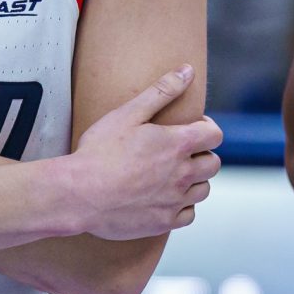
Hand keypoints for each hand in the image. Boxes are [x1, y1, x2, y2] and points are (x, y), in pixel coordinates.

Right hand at [64, 68, 221, 239]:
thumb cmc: (99, 152)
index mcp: (177, 144)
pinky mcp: (164, 222)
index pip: (215, 135)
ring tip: (170, 174)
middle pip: (213, 164)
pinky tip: (164, 197)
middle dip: (201, 154)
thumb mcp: (128, 114)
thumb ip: (161, 91)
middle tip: (178, 152)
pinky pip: (188, 214)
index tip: (190, 128)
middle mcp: (183, 174)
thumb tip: (187, 71)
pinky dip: (182, 206)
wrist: (79, 194)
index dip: (206, 128)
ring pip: (203, 190)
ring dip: (194, 181)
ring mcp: (175, 201)